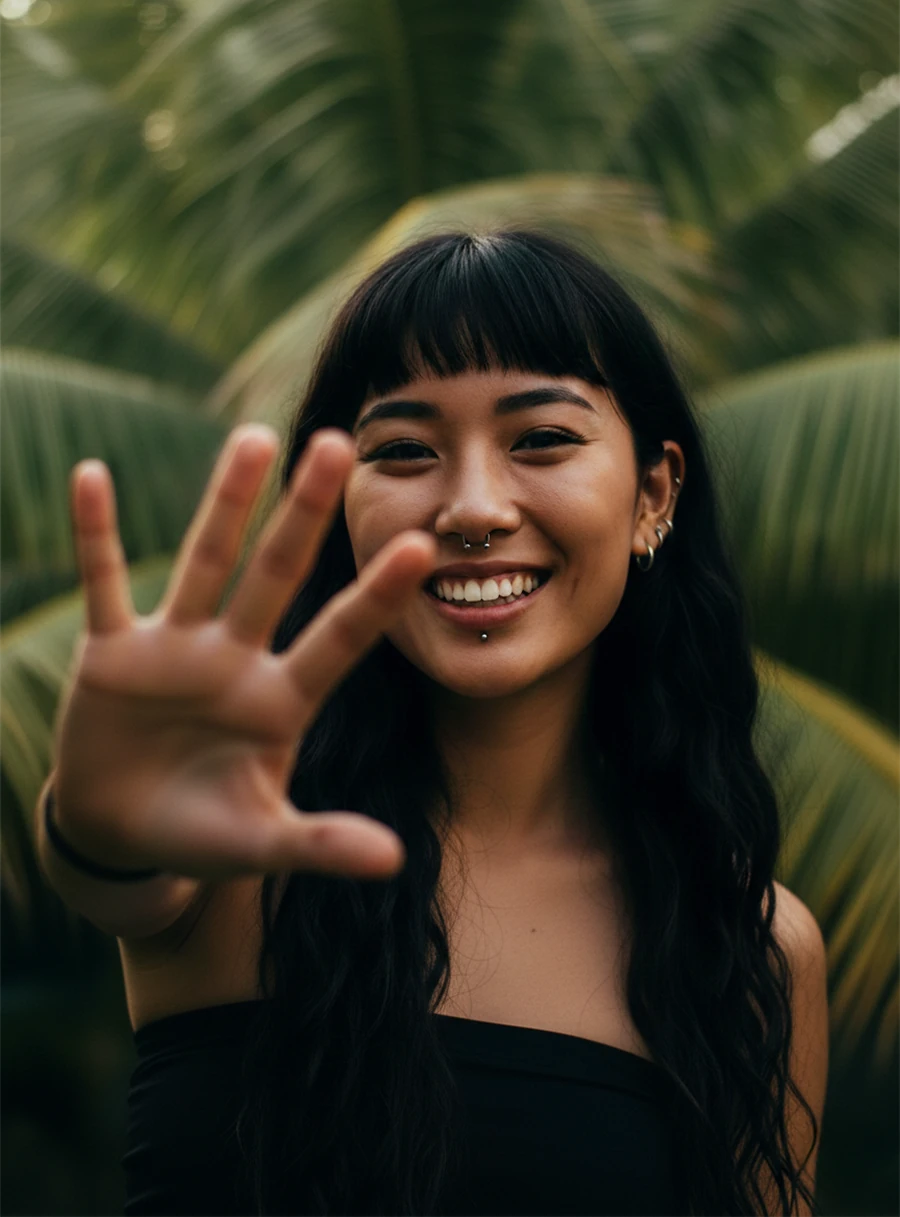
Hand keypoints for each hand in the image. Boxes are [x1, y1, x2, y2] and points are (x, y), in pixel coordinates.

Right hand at [52, 424, 435, 880]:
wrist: (124, 832)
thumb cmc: (202, 835)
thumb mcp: (261, 843)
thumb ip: (320, 844)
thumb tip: (395, 860)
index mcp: (281, 703)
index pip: (339, 639)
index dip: (375, 597)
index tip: (423, 548)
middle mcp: (235, 660)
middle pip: (277, 575)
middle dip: (304, 514)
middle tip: (338, 443)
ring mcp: (175, 649)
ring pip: (205, 561)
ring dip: (226, 502)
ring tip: (255, 438)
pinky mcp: (112, 653)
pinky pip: (104, 584)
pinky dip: (97, 535)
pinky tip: (92, 477)